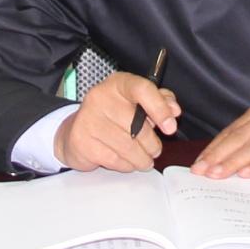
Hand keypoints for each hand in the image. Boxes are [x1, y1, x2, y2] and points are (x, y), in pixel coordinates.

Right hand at [54, 71, 180, 171]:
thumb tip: (174, 111)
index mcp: (118, 83)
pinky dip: (126, 165)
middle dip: (152, 144)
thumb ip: (160, 101)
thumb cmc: (113, 114)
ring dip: (141, 159)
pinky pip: (114, 160)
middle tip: (155, 150)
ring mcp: (88, 119)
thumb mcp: (136, 101)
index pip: (142, 89)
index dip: (160, 109)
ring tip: (144, 160)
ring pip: (127, 147)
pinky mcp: (81, 141)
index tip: (170, 127)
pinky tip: (126, 162)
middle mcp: (101, 97)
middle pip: (138, 127)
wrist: (75, 130)